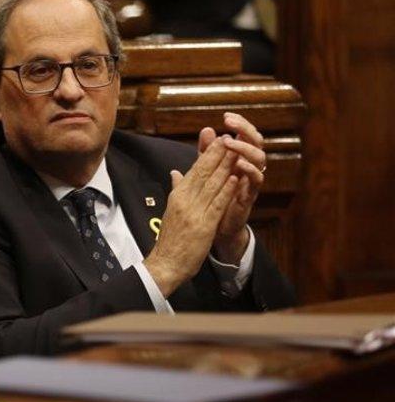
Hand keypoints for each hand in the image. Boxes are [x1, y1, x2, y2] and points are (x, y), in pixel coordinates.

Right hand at [143, 139, 240, 296]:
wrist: (165, 264)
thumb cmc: (170, 240)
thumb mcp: (171, 210)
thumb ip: (176, 189)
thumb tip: (175, 172)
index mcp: (177, 196)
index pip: (194, 171)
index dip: (206, 155)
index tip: (217, 140)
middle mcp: (184, 200)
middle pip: (203, 173)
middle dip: (216, 154)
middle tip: (228, 137)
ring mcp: (193, 212)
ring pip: (212, 184)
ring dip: (225, 166)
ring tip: (236, 151)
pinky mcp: (203, 224)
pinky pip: (217, 203)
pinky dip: (227, 190)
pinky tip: (235, 177)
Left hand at [198, 113, 265, 263]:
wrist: (214, 226)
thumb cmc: (213, 196)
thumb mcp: (206, 171)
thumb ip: (206, 152)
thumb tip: (206, 129)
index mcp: (239, 158)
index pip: (245, 135)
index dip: (239, 124)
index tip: (226, 116)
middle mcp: (249, 166)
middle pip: (256, 141)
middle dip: (245, 130)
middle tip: (229, 123)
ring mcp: (251, 180)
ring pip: (260, 158)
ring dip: (245, 148)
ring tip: (229, 142)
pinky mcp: (250, 195)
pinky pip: (257, 180)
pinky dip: (250, 170)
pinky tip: (239, 164)